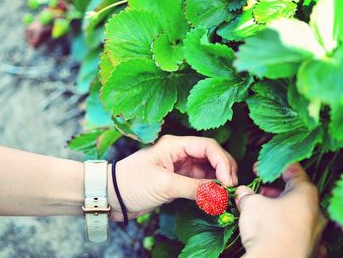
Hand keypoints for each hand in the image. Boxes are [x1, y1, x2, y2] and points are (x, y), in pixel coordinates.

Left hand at [108, 135, 237, 220]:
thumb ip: (194, 188)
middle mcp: (180, 153)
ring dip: (219, 181)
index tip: (228, 181)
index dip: (222, 162)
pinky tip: (215, 198)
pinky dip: (209, 189)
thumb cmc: (132, 183)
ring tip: (226, 195)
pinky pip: (200, 182)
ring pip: (208, 170)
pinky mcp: (178, 180)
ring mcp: (180, 167)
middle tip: (231, 188)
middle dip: (225, 170)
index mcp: (175, 145)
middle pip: (212, 156)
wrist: (111, 196)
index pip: (208, 147)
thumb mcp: (164, 184)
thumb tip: (220, 193)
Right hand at [236, 163, 326, 257]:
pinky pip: (299, 232)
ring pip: (297, 213)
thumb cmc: (267, 229)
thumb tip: (242, 191)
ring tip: (261, 211)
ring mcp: (316, 232)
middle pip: (295, 192)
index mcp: (306, 193)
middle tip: (258, 191)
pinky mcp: (312, 249)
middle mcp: (316, 211)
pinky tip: (275, 230)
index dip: (272, 166)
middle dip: (274, 190)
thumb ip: (247, 194)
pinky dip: (287, 228)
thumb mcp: (251, 204)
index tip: (258, 168)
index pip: (293, 170)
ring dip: (280, 209)